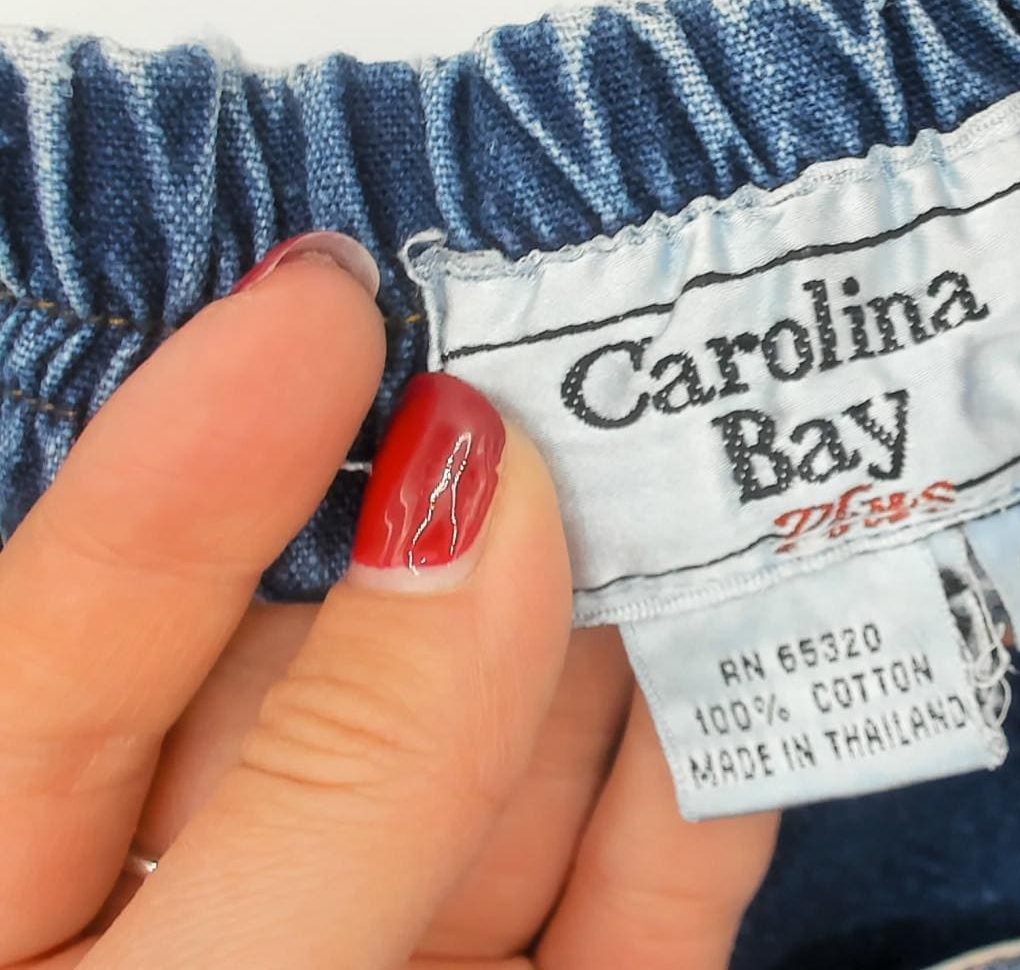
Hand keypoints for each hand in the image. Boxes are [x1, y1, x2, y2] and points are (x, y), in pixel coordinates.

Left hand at [0, 235, 774, 969]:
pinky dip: (716, 782)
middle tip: (573, 352)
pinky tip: (759, 651)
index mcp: (22, 900)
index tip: (320, 302)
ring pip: (521, 763)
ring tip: (709, 458)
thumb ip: (336, 777)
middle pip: (343, 676)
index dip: (192, 464)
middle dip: (463, 524)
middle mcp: (223, 907)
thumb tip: (474, 505)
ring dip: (625, 625)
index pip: (78, 640)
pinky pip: (650, 887)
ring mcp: (410, 957)